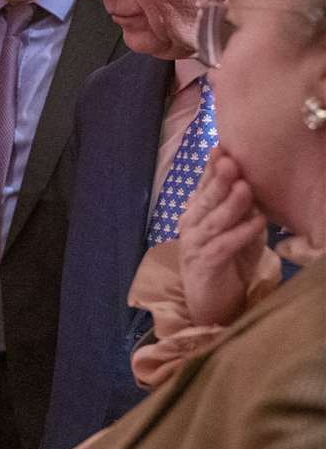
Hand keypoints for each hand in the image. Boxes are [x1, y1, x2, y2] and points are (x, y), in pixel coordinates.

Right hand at [179, 147, 265, 326]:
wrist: (213, 301)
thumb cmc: (227, 262)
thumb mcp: (237, 230)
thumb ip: (242, 210)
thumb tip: (252, 184)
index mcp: (196, 213)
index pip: (204, 186)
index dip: (211, 167)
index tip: (222, 147)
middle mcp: (191, 225)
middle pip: (205, 199)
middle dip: (217, 180)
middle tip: (230, 162)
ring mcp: (195, 245)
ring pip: (213, 221)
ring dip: (230, 204)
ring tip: (245, 188)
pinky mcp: (205, 264)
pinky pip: (223, 246)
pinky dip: (241, 233)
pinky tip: (257, 223)